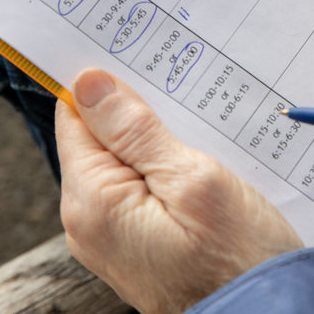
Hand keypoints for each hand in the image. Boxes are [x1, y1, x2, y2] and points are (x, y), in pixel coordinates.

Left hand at [56, 68, 302, 313]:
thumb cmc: (239, 257)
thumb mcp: (194, 180)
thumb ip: (135, 130)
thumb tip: (87, 83)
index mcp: (93, 201)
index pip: (74, 116)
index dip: (104, 83)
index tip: (139, 55)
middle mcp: (87, 222)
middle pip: (96, 138)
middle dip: (133, 111)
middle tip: (182, 91)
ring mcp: (109, 238)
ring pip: (120, 162)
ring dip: (154, 139)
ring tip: (199, 127)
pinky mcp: (134, 245)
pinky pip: (135, 189)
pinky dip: (161, 168)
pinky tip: (196, 161)